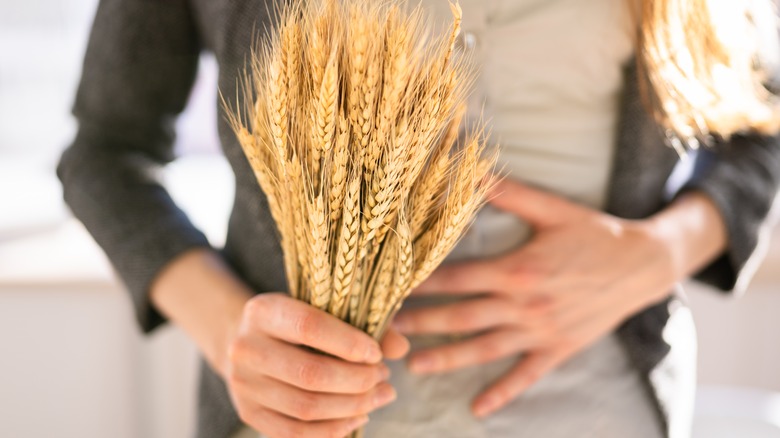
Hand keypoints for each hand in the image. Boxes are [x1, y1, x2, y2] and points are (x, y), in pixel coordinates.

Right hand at [224, 293, 409, 437]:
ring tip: (380, 395)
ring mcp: (243, 384)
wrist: (250, 342)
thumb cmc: (297, 322)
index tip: (376, 354)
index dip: (348, 343)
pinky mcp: (248, 413)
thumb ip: (364, 323)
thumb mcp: (323, 309)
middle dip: (357, 380)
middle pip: (309, 373)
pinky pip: (295, 433)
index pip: (309, 327)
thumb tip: (400, 348)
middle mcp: (244, 347)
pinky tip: (358, 416)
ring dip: (352, 406)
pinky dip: (333, 429)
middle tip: (384, 376)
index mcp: (262, 310)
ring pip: (306, 407)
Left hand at [393, 179, 724, 417]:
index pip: (457, 278)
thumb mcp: (553, 209)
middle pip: (461, 317)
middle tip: (386, 329)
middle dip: (422, 323)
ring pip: (484, 349)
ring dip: (447, 359)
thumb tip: (472, 171)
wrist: (644, 265)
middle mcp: (524, 304)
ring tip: (413, 366)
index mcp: (517, 269)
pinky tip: (478, 408)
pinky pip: (525, 376)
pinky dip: (502, 393)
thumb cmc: (594, 234)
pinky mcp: (557, 349)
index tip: (392, 287)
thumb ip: (509, 193)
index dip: (422, 283)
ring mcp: (540, 331)